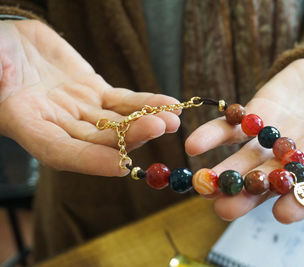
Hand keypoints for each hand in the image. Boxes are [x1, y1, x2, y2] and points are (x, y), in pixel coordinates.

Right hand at [0, 20, 179, 175]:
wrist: (12, 38)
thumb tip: (0, 72)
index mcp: (28, 125)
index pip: (61, 152)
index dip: (90, 161)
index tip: (121, 166)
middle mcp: (59, 124)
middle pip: (98, 139)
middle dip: (130, 136)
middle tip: (159, 127)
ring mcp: (81, 110)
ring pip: (116, 122)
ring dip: (146, 121)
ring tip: (172, 119)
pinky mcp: (95, 93)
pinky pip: (124, 101)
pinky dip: (146, 102)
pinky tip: (169, 104)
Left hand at [186, 59, 303, 222]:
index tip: (283, 214)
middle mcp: (298, 159)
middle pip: (273, 183)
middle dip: (248, 195)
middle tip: (224, 209)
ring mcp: (272, 140)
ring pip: (246, 162)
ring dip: (222, 174)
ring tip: (200, 185)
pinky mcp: (254, 118)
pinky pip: (230, 129)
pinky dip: (212, 137)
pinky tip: (193, 145)